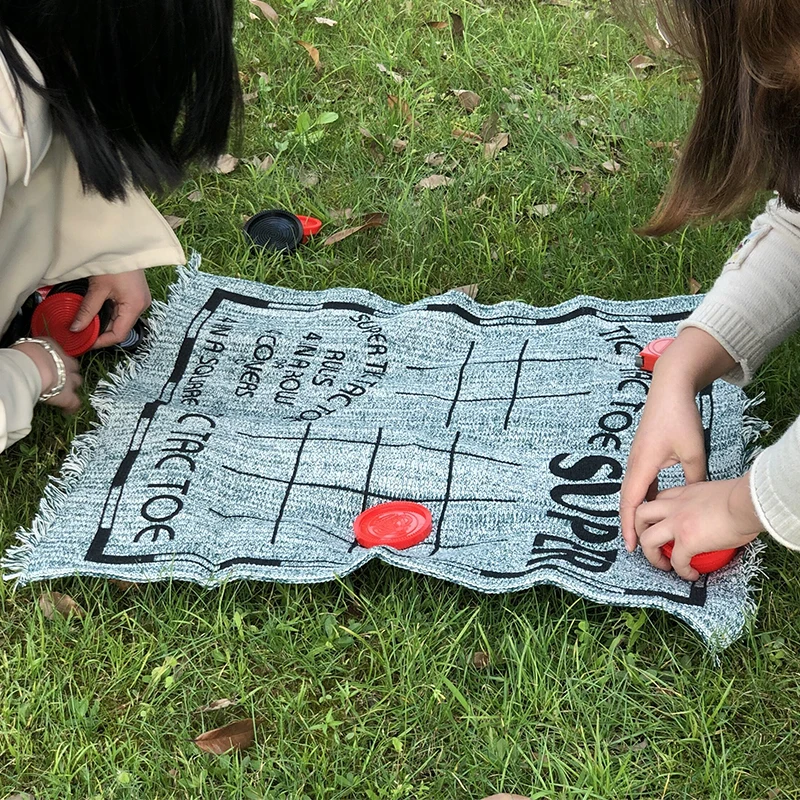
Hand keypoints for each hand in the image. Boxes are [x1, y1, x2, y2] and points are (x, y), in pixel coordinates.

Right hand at [11, 338, 82, 413]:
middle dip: (68, 372)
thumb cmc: (21, 356)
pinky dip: (71, 407)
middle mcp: (64, 361)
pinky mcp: (67, 395)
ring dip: (72, 387)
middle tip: (59, 377)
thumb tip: (24, 357)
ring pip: (77, 382)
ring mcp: (68, 378)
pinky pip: (74, 403)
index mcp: (51, 347)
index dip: (54, 359)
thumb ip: (30, 352)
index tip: (48, 362)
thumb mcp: (25, 347)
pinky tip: (66, 411)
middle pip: (73, 366)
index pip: (57, 351)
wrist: (29, 368)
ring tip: (63, 392)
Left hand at [69, 270, 150, 347]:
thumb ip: (87, 310)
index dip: (101, 341)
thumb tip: (76, 328)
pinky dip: (108, 314)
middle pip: (120, 328)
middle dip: (100, 333)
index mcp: (135, 306)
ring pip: (120, 320)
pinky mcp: (134, 296)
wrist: (124, 244)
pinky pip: (121, 311)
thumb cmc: (114, 263)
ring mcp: (139, 301)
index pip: (119, 334)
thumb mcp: (98, 288)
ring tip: (86, 323)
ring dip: (103, 323)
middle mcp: (141, 306)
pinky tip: (95, 313)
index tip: (84, 342)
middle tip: (81, 333)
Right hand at [620, 327, 736, 552]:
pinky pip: (639, 481)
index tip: (631, 545)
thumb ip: (694, 479)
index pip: (633, 503)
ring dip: (634, 510)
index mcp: (643, 465)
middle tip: (633, 545)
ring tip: (640, 530)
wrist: (669, 390)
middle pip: (627, 500)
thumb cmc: (679, 418)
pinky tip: (651, 505)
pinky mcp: (642, 454)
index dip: (630, 526)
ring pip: (631, 491)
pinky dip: (641, 496)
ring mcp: (636, 458)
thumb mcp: (694, 452)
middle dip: (628, 523)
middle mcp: (634, 464)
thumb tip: (695, 500)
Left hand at [634, 476, 762, 580]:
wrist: (749, 502)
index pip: (659, 499)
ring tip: (664, 565)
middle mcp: (675, 506)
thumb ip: (711, 502)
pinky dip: (681, 570)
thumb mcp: (719, 493)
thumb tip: (724, 516)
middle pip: (640, 515)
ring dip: (651, 555)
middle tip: (650, 545)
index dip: (655, 513)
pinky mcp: (687, 540)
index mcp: (684, 493)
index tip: (662, 525)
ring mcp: (677, 523)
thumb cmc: (745, 498)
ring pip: (647, 538)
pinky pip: (676, 560)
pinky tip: (690, 574)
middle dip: (639, 531)